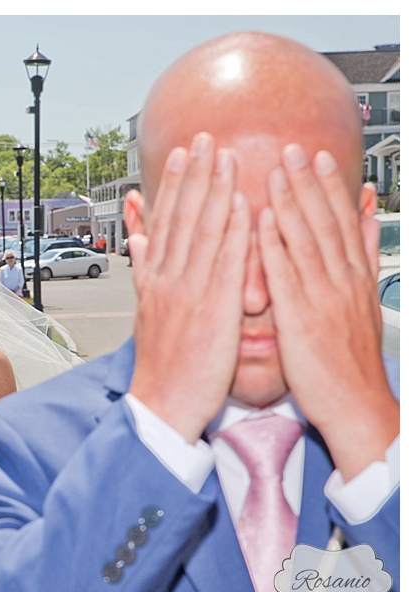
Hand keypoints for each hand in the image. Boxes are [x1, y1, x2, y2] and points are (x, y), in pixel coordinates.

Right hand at [127, 132, 250, 442]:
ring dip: (214, 190)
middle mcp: (167, 280)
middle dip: (194, 174)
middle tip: (205, 137)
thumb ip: (143, 269)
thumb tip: (137, 238)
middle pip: (181, 217)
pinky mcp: (213, 312)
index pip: (164, 222)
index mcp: (153, 280)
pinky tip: (240, 205)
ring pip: (202, 232)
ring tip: (223, 156)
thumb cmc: (160, 363)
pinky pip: (225, 265)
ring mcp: (188, 294)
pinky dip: (232, 232)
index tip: (184, 153)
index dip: (175, 184)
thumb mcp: (144, 310)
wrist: (160, 404)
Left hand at [258, 144, 398, 478]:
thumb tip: (366, 221)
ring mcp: (323, 298)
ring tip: (276, 170)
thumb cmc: (350, 360)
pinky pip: (287, 274)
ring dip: (291, 202)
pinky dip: (275, 244)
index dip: (327, 186)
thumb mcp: (363, 304)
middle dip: (308, 183)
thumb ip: (361, 259)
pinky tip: (263, 220)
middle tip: (293, 148)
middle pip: (326, 222)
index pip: (341, 222)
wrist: (357, 406)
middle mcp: (342, 281)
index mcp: (355, 278)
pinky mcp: (302, 318)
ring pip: (307, 240)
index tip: (315, 156)